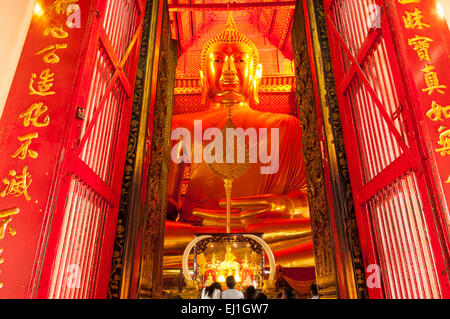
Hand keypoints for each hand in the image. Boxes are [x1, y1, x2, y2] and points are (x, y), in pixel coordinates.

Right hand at [192, 193, 308, 222]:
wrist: (289, 207)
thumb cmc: (269, 207)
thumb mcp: (252, 207)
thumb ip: (238, 205)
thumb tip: (222, 204)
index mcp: (245, 220)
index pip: (224, 222)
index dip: (210, 220)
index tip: (197, 218)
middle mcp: (248, 219)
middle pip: (224, 219)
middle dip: (208, 217)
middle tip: (194, 214)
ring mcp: (255, 212)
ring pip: (232, 214)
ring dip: (215, 214)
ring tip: (202, 211)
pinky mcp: (263, 203)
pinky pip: (247, 203)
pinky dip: (234, 203)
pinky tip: (222, 203)